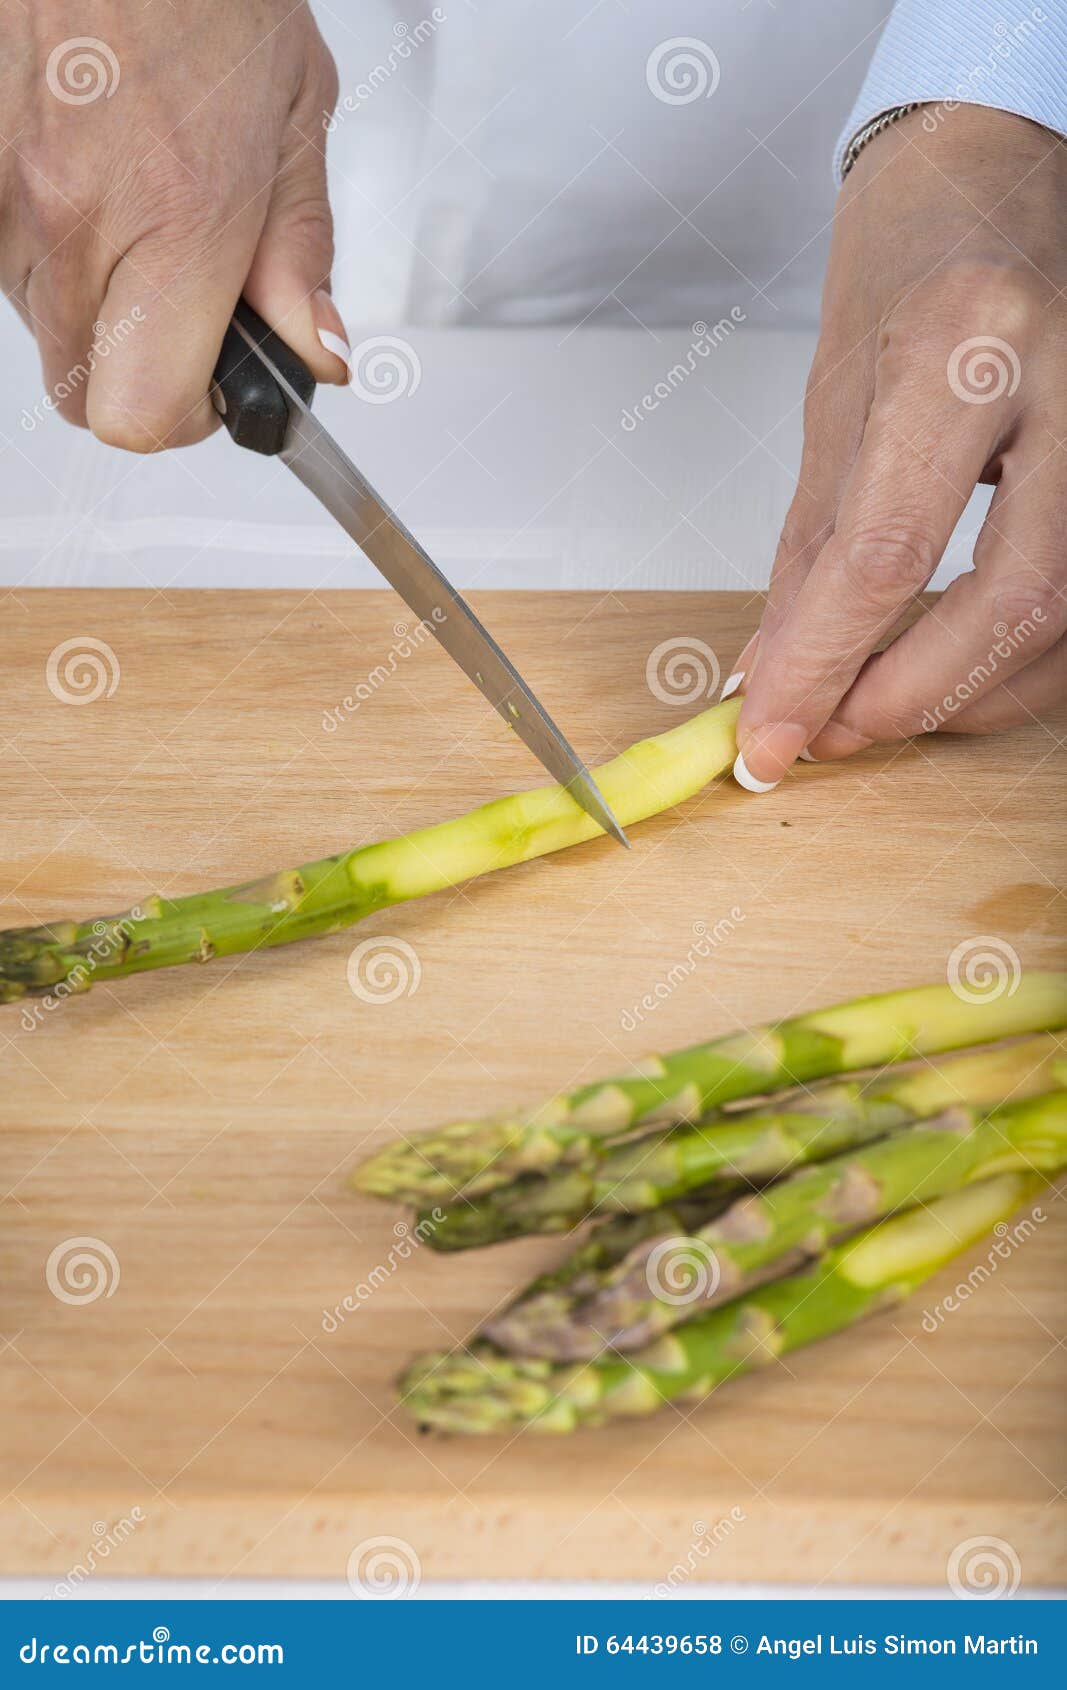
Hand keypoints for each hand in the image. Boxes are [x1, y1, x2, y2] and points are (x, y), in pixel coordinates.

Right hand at [1, 0, 347, 450]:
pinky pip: (7, 265)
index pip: (144, 415)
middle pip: (86, 393)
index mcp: (177, 220)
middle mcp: (74, 219)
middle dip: (141, 372)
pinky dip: (49, 252)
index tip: (216, 384)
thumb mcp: (293, 118)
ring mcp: (4, 199)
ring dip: (94, 309)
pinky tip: (91, 181)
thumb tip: (314, 352)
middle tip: (184, 305)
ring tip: (137, 211)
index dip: (186, 418)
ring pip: (43, 331)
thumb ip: (301, 255)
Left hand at [729, 104, 1066, 789]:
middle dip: (910, 697)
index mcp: (964, 345)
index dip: (821, 664)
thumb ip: (810, 548)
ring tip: (872, 707)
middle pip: (1012, 603)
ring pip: (1064, 619)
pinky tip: (949, 672)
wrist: (1003, 167)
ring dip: (966, 694)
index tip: (768, 734)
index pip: (885, 550)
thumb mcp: (837, 394)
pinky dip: (1015, 663)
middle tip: (828, 733)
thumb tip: (774, 668)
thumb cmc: (916, 253)